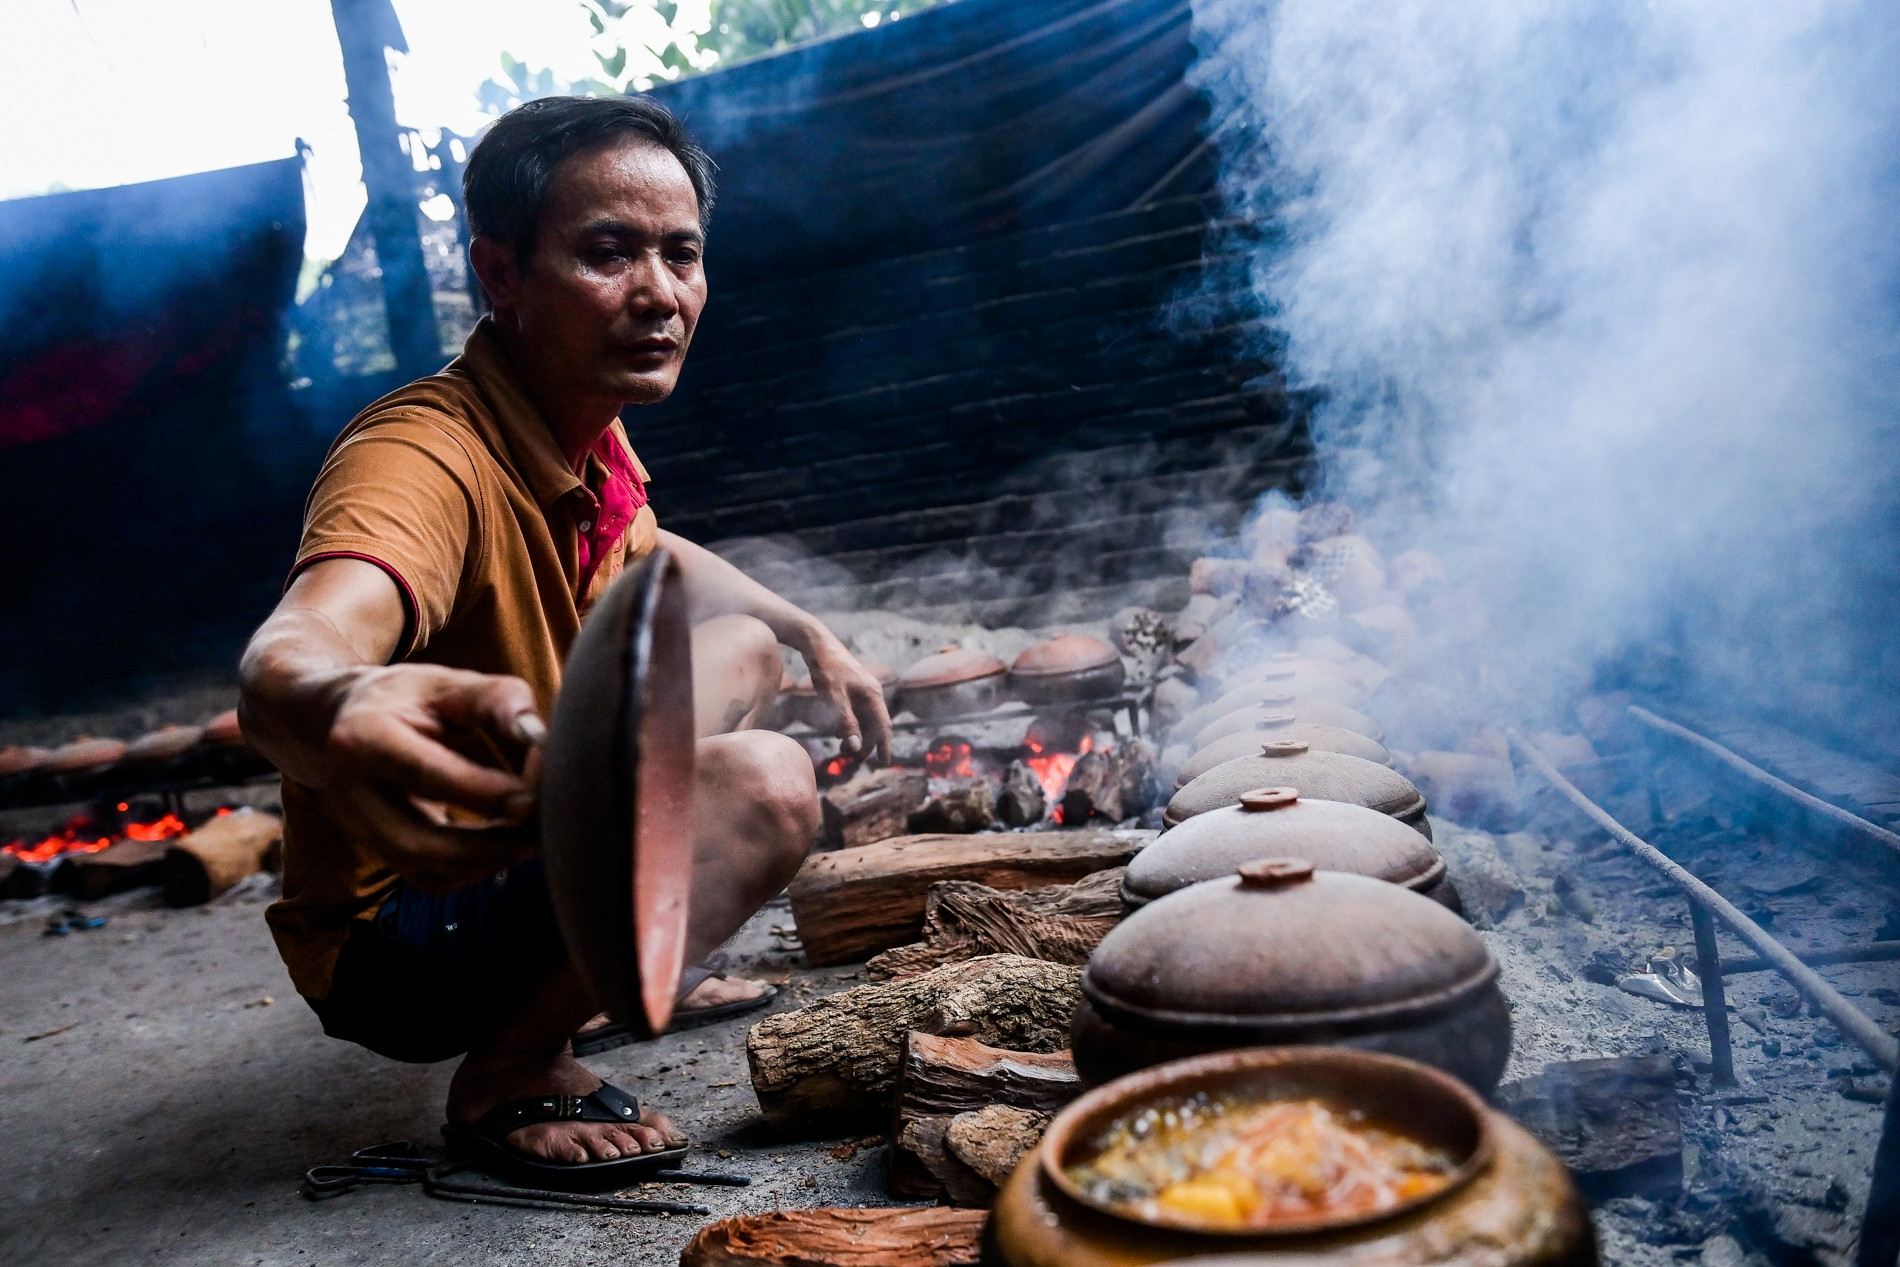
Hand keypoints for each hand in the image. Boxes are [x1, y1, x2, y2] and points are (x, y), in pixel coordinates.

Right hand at [321, 664, 544, 891]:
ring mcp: (359, 831)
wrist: (330, 724)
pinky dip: (475, 870)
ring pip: (424, 871)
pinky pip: (429, 880)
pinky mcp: (377, 853)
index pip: (427, 776)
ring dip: (487, 862)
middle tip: (542, 828)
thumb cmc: (403, 700)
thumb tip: (538, 738)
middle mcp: (349, 793)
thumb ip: (495, 700)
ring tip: (534, 837)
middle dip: (488, 845)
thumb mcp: (444, 682)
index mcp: (362, 738)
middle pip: (418, 843)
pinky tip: (507, 845)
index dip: (484, 793)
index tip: (534, 799)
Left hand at [800, 628, 892, 766]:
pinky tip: (839, 731)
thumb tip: (855, 747)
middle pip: (875, 725)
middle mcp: (872, 693)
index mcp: (873, 695)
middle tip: (855, 760)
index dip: (884, 747)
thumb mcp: (834, 697)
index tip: (883, 765)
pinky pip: (857, 711)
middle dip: (868, 744)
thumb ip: (846, 722)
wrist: (817, 642)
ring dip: (858, 735)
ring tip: (845, 749)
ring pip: (865, 719)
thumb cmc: (826, 668)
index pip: (884, 727)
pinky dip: (851, 724)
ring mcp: (863, 690)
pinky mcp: (852, 687)